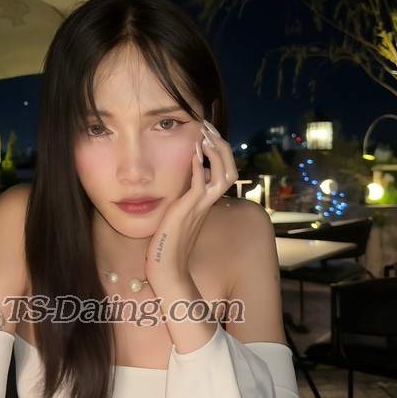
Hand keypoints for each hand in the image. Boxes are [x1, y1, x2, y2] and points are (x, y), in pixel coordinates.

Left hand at [144, 119, 237, 288]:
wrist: (166, 270)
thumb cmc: (167, 244)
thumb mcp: (177, 214)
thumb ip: (184, 197)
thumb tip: (185, 178)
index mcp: (206, 203)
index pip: (224, 171)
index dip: (220, 151)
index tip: (208, 132)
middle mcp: (207, 204)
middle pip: (231, 170)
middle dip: (222, 146)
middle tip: (208, 126)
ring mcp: (199, 209)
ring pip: (223, 177)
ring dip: (215, 154)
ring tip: (205, 136)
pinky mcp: (186, 214)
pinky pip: (200, 188)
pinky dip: (197, 169)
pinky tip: (192, 155)